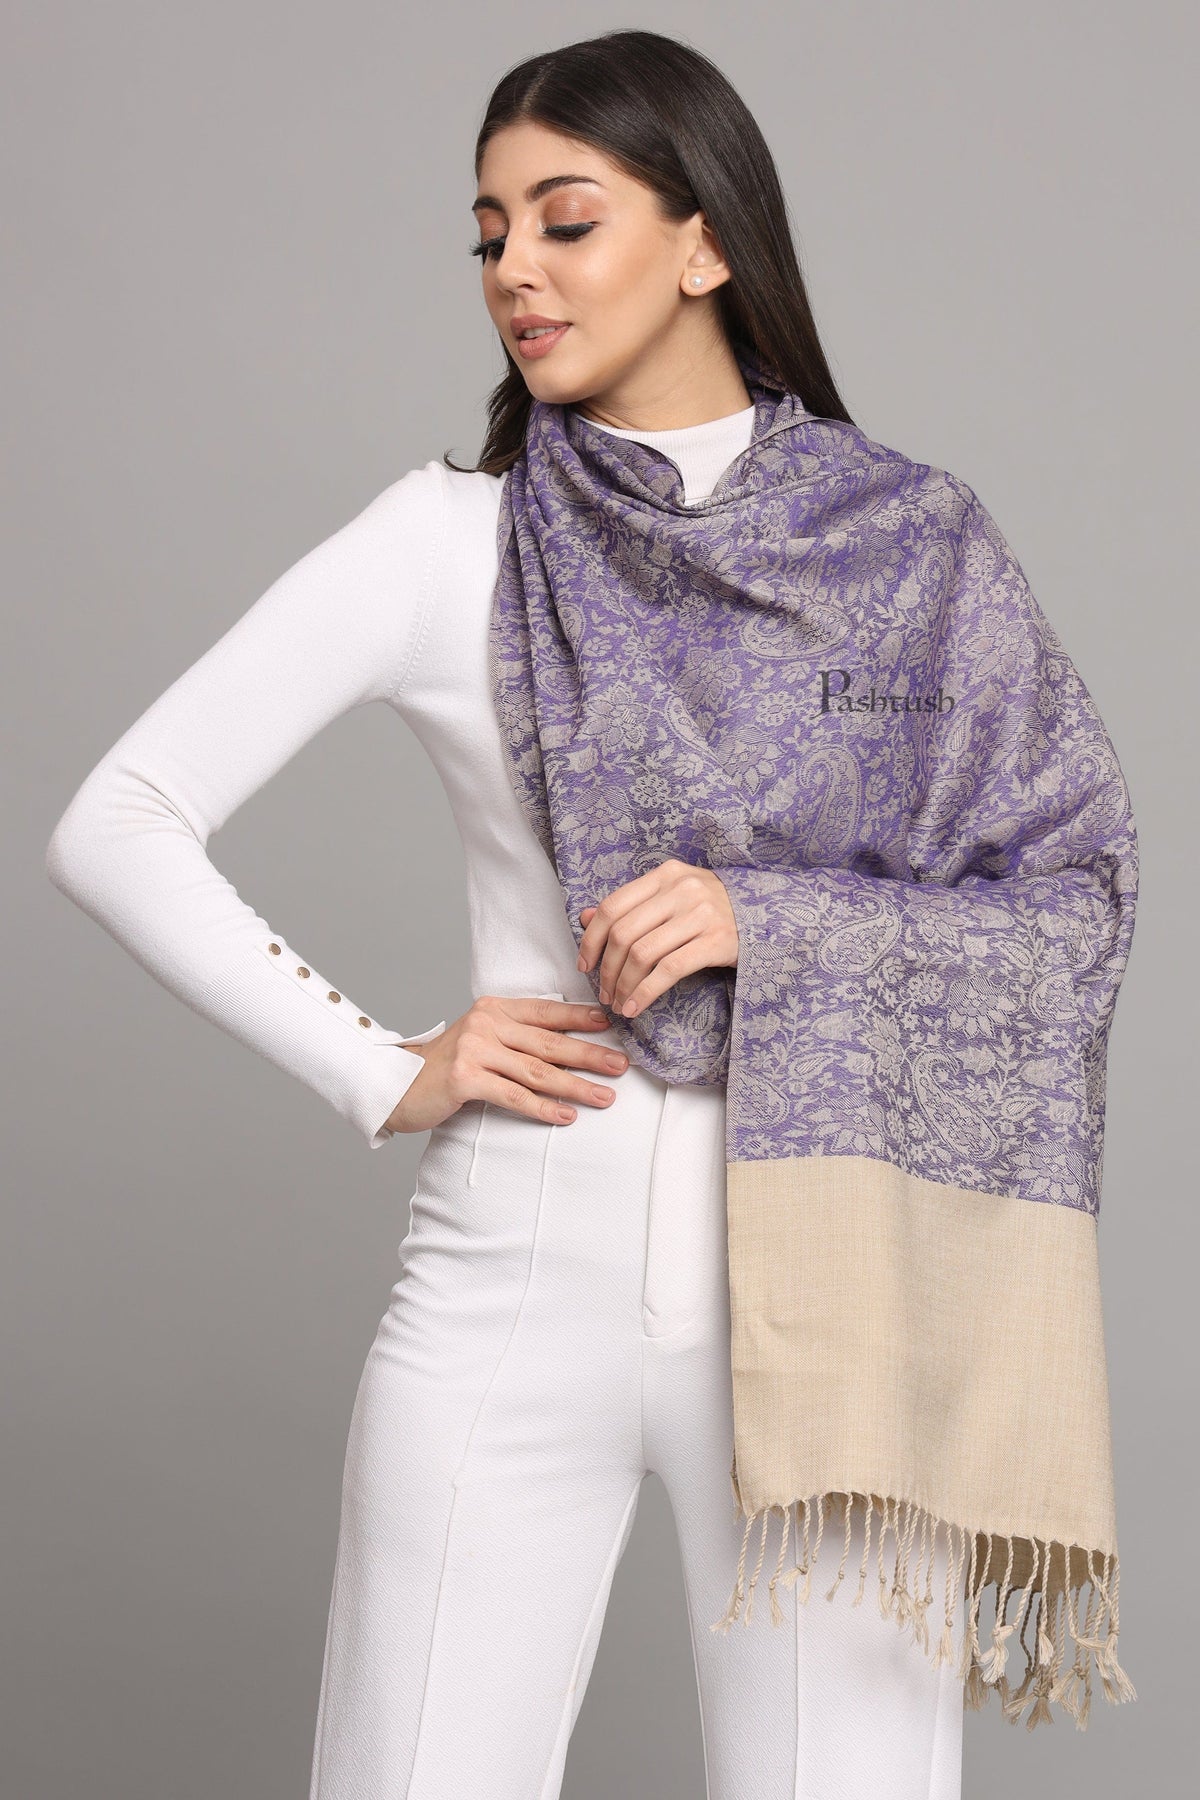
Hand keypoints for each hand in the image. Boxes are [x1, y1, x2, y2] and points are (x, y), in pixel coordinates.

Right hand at [382, 995, 628, 1133]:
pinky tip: (566, 1116)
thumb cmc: (450, 1066)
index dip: (581, 1019)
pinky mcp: (466, 1078)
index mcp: (495, 1008)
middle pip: (549, 1042)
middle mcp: (486, 1023)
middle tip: (621, 1067)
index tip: (613, 1027)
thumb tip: (570, 1045)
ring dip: (575, 1086)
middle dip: (590, 1056)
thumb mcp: (483, 1038)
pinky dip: (543, 1108)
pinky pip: (514, 1095)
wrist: (401, 1084)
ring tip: (604, 1097)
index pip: (547, 1012)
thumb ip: (517, 1036)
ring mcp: (474, 1049)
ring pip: (537, 1071)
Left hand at [576, 858, 738, 1017]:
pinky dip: (645, 993)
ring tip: (618, 1002)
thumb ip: (631, 906)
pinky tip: (635, 1007)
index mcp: (666, 874)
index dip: (591, 939)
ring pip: (642, 954)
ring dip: (623, 985)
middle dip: (606, 969)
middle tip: (603, 992)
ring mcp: (701, 914)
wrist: (770, 916)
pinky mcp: (716, 941)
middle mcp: (681, 889)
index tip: (585, 964)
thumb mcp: (673, 897)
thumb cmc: (715, 910)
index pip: (612, 906)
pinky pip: (668, 970)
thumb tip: (584, 918)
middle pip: (623, 933)